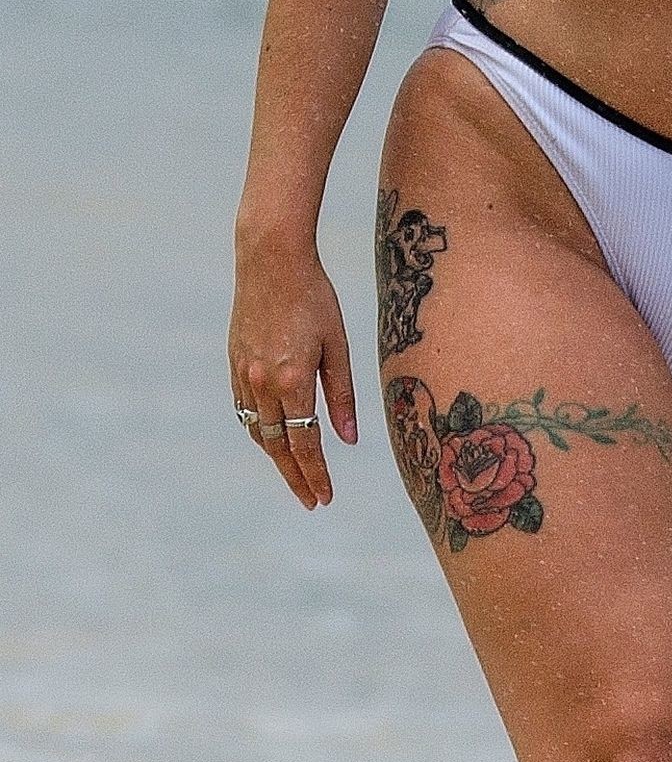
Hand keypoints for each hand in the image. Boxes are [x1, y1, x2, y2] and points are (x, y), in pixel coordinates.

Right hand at [228, 231, 357, 509]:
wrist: (270, 261)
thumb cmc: (314, 297)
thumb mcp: (338, 344)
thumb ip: (342, 395)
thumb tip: (348, 440)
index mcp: (293, 381)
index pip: (305, 443)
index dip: (316, 474)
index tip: (324, 498)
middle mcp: (263, 384)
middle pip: (278, 446)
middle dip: (295, 477)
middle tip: (310, 501)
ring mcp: (243, 374)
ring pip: (257, 431)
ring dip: (276, 456)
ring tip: (295, 473)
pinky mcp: (234, 363)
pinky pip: (243, 410)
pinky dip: (258, 430)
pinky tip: (271, 437)